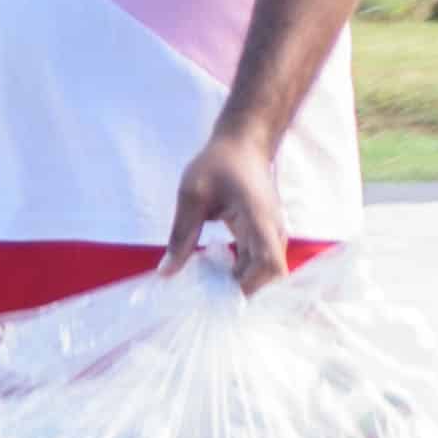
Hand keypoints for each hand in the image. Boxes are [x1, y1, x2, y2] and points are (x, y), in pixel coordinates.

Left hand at [165, 114, 291, 289]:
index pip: (270, 262)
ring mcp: (271, 232)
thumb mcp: (192, 195)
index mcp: (258, 219)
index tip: (222, 292)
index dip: (251, 284)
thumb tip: (166, 273)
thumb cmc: (219, 162)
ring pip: (263, 270)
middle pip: (268, 274)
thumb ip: (181, 234)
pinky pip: (257, 260)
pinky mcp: (264, 233)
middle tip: (206, 295)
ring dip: (239, 280)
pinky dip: (239, 270)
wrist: (243, 142)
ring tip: (207, 286)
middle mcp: (271, 230)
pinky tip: (215, 269)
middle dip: (240, 288)